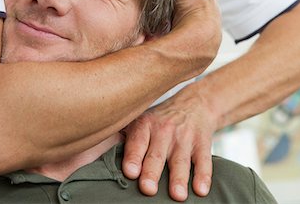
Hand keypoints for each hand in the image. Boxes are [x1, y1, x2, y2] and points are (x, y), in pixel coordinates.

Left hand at [122, 81, 217, 201]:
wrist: (195, 105)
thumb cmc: (160, 120)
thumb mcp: (141, 120)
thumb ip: (124, 137)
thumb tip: (95, 158)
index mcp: (145, 125)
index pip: (137, 140)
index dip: (133, 156)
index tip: (130, 172)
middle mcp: (164, 130)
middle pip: (157, 154)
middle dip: (152, 171)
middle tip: (147, 188)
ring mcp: (184, 138)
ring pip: (180, 160)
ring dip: (179, 178)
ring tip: (176, 195)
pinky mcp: (203, 144)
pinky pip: (204, 161)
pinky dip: (203, 176)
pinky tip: (201, 190)